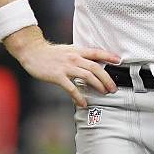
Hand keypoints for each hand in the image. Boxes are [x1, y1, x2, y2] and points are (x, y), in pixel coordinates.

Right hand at [5, 28, 120, 105]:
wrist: (33, 52)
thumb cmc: (52, 53)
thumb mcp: (69, 50)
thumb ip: (80, 56)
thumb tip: (92, 63)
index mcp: (78, 50)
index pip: (97, 52)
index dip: (109, 56)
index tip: (119, 61)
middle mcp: (74, 57)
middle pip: (95, 67)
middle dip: (106, 79)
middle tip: (113, 88)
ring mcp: (66, 66)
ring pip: (87, 76)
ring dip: (97, 86)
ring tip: (103, 94)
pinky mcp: (57, 76)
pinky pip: (71, 87)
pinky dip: (79, 96)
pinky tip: (83, 103)